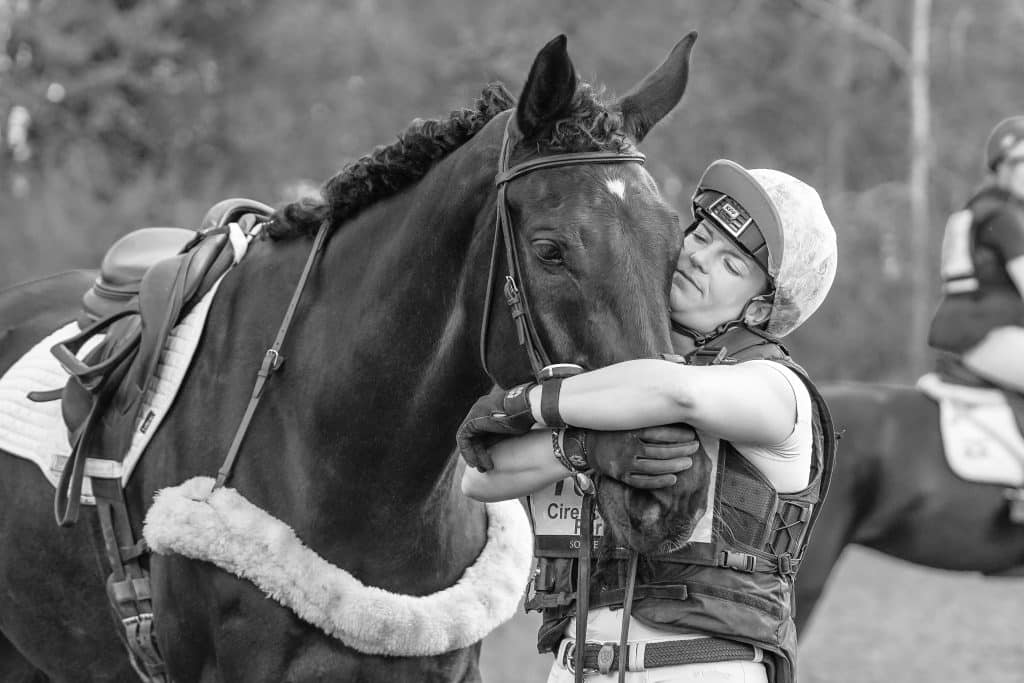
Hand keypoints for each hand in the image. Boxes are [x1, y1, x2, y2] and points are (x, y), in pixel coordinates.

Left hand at [456, 384, 535, 471]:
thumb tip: (506, 450)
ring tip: (482, 468)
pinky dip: (468, 451)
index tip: (492, 459)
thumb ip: (503, 436)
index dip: (487, 446)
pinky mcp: (472, 420)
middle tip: (485, 467)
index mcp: (491, 407)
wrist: (526, 407)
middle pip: (476, 434)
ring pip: (469, 437)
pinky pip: (464, 438)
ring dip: (474, 454)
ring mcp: (475, 412)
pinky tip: (474, 463)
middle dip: (480, 452)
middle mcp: (481, 408)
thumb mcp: (513, 428)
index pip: (484, 429)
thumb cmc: (526, 416)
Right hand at [578, 423, 699, 488]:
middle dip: (682, 450)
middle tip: (695, 447)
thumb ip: (645, 415)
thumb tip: (673, 411)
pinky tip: (673, 479)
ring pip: (655, 467)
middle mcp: (628, 446)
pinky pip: (643, 481)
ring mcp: (624, 463)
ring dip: (675, 466)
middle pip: (661, 451)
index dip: (679, 434)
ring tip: (688, 462)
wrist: (584, 443)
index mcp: (630, 429)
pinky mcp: (621, 475)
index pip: (661, 433)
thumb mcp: (625, 417)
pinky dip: (659, 481)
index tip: (692, 434)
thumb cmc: (610, 428)